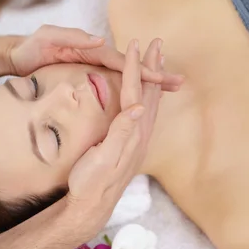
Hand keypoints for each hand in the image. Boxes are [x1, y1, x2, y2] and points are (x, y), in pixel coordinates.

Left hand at [9, 24, 181, 91]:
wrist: (17, 57)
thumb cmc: (30, 48)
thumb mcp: (48, 38)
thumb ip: (72, 37)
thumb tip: (100, 41)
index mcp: (91, 50)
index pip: (121, 61)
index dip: (141, 71)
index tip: (160, 79)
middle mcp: (96, 57)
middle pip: (131, 68)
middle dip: (154, 75)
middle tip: (178, 84)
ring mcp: (93, 67)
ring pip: (126, 77)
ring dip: (147, 83)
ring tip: (169, 90)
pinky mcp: (88, 77)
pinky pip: (114, 84)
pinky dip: (130, 89)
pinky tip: (140, 99)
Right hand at [66, 38, 161, 239]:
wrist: (92, 205)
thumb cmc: (91, 181)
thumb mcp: (103, 157)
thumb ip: (121, 132)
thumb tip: (136, 107)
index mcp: (131, 132)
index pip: (134, 92)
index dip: (133, 67)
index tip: (134, 45)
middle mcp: (139, 133)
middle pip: (147, 93)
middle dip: (151, 67)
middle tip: (157, 43)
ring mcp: (137, 139)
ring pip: (148, 102)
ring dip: (152, 80)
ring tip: (156, 62)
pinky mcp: (132, 144)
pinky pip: (144, 112)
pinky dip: (146, 96)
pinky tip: (144, 94)